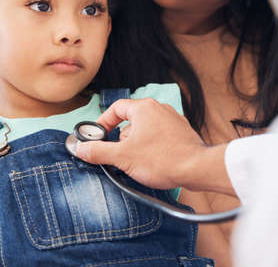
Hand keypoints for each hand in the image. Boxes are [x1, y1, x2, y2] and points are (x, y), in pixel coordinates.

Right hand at [76, 98, 207, 189]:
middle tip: (118, 156)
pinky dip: (151, 148)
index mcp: (144, 108)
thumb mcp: (123, 157)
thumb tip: (81, 149)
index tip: (98, 136)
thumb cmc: (163, 159)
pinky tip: (152, 163)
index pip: (116, 108)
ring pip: (145, 130)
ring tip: (138, 163)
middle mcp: (159, 109)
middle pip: (130, 120)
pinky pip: (159, 137)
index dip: (103, 122)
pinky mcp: (181, 133)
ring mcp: (172, 120)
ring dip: (137, 145)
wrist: (196, 168)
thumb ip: (99, 151)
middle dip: (121, 139)